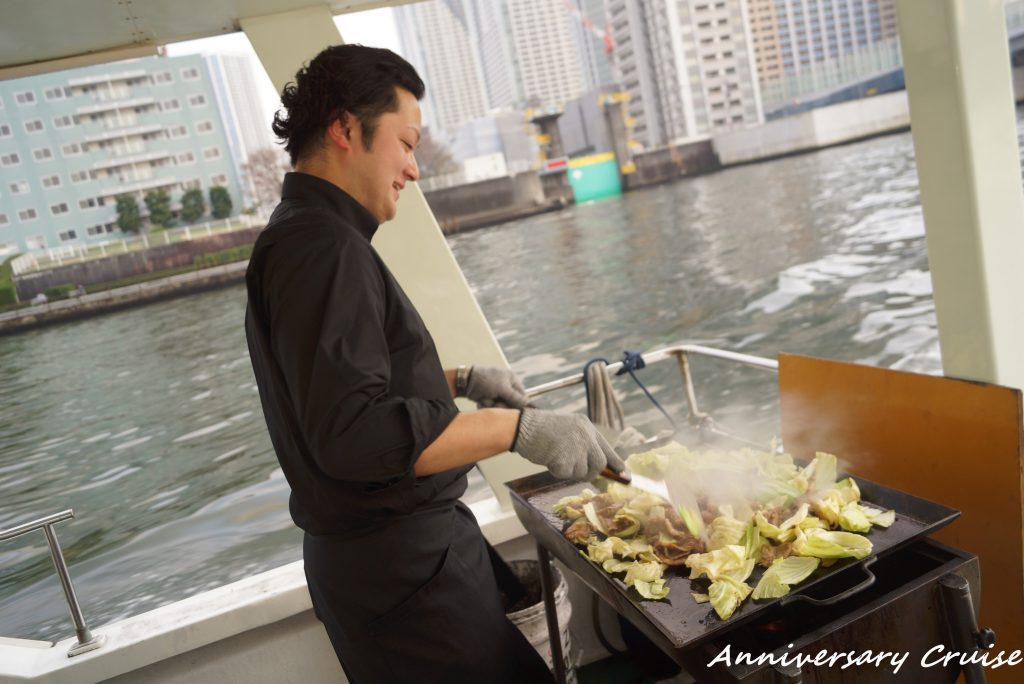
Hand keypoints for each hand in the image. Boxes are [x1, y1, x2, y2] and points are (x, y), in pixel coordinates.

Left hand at [461, 365, 528, 408]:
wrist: (465, 381)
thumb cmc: (485, 380)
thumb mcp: (502, 388)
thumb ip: (515, 397)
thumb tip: (526, 404)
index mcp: (511, 379)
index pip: (522, 394)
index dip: (519, 403)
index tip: (514, 409)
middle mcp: (505, 385)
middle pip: (511, 402)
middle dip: (502, 404)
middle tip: (496, 402)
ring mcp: (496, 392)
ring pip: (501, 406)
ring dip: (493, 405)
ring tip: (486, 399)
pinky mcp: (488, 397)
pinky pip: (492, 406)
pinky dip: (486, 404)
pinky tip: (481, 400)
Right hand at [511, 409, 626, 480]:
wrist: (523, 427)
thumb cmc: (541, 430)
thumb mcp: (569, 430)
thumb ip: (583, 444)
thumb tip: (597, 466)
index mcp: (587, 427)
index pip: (607, 448)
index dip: (616, 464)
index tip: (626, 475)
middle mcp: (585, 436)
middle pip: (599, 463)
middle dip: (590, 471)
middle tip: (576, 470)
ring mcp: (576, 447)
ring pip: (582, 471)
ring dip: (569, 470)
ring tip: (555, 456)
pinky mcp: (565, 458)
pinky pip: (566, 474)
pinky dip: (557, 471)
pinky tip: (549, 458)